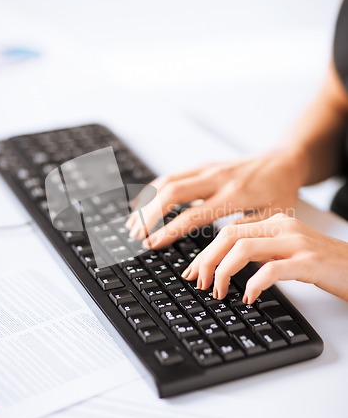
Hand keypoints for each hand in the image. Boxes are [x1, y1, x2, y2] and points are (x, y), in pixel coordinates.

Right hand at [127, 150, 306, 248]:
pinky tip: (144, 203)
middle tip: (136, 234)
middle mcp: (216, 178)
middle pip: (172, 193)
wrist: (283, 161)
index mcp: (234, 195)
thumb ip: (244, 233)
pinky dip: (154, 189)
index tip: (151, 243)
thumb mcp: (272, 218)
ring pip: (168, 181)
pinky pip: (173, 175)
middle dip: (149, 214)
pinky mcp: (204, 166)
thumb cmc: (279, 192)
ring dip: (148, 201)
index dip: (168, 231)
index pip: (192, 215)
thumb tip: (219, 256)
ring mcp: (208, 169)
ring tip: (133, 222)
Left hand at [181, 213, 347, 302]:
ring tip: (217, 291)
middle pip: (229, 236)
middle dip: (206, 260)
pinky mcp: (309, 262)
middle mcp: (283, 227)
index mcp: (275, 223)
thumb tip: (228, 265)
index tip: (193, 271)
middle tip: (197, 282)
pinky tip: (248, 297)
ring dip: (223, 272)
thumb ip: (261, 251)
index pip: (229, 231)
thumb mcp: (287, 251)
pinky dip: (253, 284)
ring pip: (244, 248)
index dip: (206, 251)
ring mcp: (296, 243)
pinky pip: (272, 269)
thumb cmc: (324, 264)